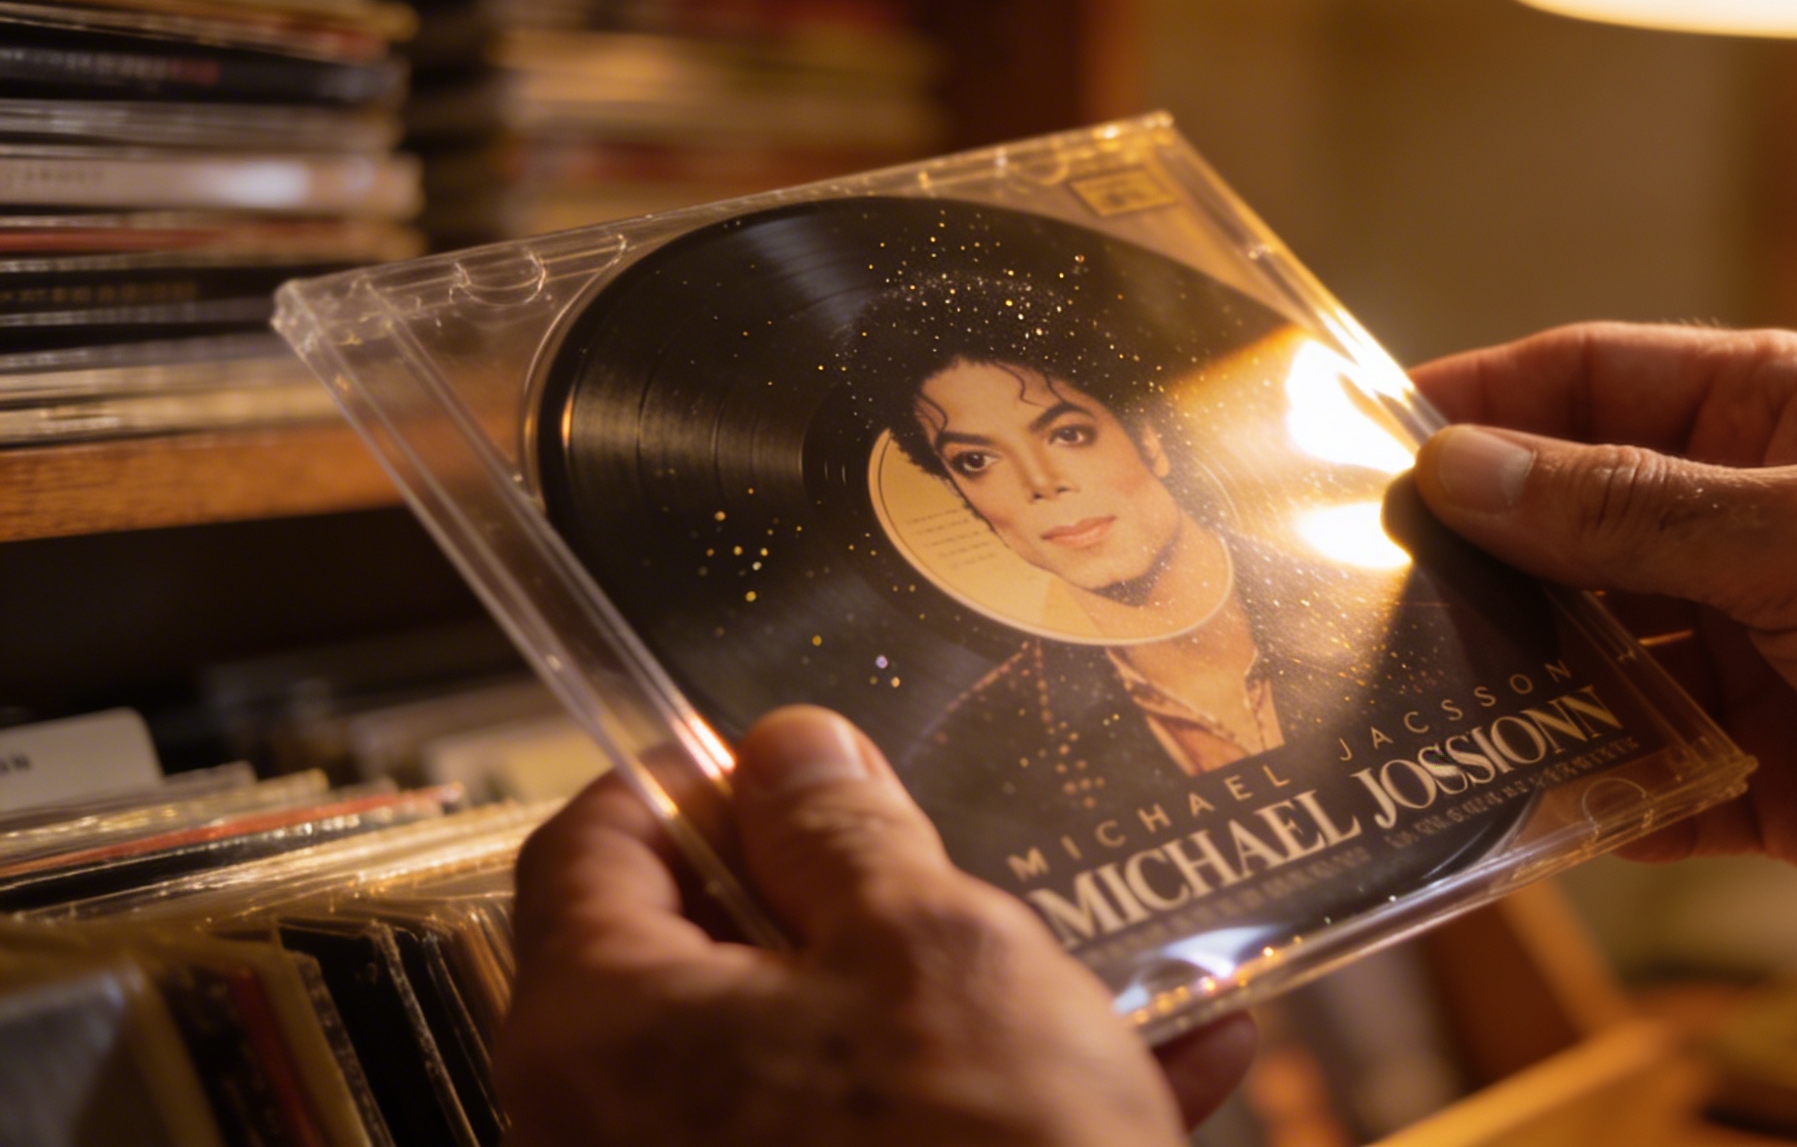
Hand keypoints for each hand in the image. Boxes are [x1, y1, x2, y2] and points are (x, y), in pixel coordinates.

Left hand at [500, 707, 1254, 1146]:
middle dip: (837, 901)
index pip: (589, 846)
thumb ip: (841, 830)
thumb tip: (786, 751)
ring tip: (1076, 961)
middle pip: (696, 963)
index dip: (693, 777)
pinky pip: (874, 1144)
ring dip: (939, 1005)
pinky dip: (979, 1102)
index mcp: (600, 1034)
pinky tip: (1144, 1065)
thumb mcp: (928, 944)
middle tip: (944, 863)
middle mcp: (612, 1136)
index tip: (789, 756)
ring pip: (806, 1062)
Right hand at [1410, 324, 1796, 981]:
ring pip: (1596, 649)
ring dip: (1519, 678)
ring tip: (1410, 699)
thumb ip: (1630, 510)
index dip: (1483, 401)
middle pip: (1577, 520)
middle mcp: (1757, 518)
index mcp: (1783, 412)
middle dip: (1481, 555)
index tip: (1366, 437)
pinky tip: (1514, 806)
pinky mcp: (1763, 762)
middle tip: (1359, 587)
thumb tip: (1465, 468)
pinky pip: (1640, 767)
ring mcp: (1756, 643)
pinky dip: (1585, 789)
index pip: (1597, 381)